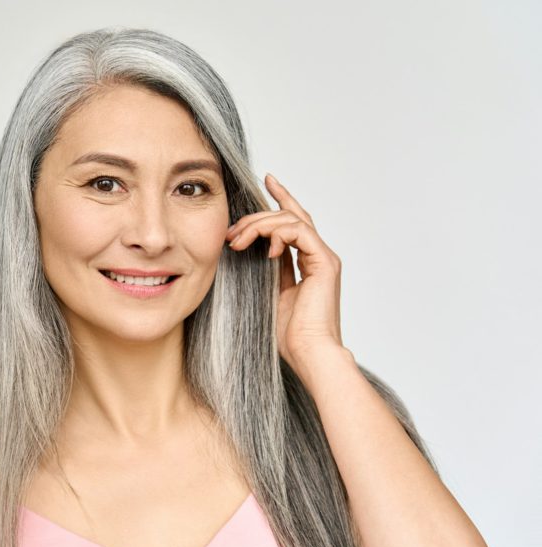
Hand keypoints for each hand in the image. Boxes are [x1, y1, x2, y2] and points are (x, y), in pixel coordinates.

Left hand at [226, 173, 344, 367]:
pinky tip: (263, 250)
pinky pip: (300, 231)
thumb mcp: (268, 294)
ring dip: (259, 225)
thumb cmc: (289, 336)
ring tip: (237, 241)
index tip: (266, 180)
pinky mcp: (325, 262)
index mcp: (307, 263)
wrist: (308, 354)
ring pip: (292, 220)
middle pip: (292, 215)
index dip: (280, 199)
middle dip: (259, 214)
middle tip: (232, 229)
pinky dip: (278, 234)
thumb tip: (245, 251)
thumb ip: (265, 270)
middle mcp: (318, 256)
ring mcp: (324, 257)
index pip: (292, 223)